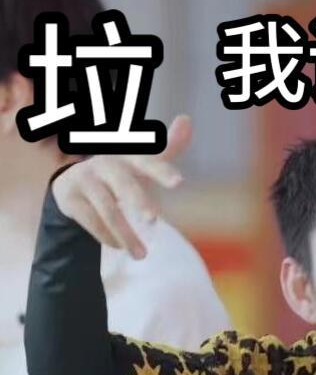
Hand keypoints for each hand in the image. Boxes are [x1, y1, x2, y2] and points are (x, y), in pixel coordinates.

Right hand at [51, 115, 191, 258]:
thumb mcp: (143, 162)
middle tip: (155, 220)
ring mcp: (84, 179)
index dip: (162, 170)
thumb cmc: (120, 173)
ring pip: (108, 209)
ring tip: (142, 255)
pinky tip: (119, 247)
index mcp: (127, 155)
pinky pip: (91, 221)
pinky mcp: (70, 197)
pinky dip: (107, 236)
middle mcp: (105, 164)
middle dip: (138, 201)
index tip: (180, 182)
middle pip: (124, 184)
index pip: (147, 161)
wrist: (74, 183)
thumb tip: (187, 120)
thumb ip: (168, 147)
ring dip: (126, 235)